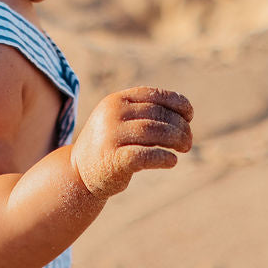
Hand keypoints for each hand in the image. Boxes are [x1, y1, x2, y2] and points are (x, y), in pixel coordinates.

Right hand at [71, 87, 193, 198]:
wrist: (78, 172)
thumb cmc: (109, 144)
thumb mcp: (121, 120)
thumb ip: (145, 112)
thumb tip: (185, 114)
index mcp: (115, 100)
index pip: (153, 95)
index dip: (177, 103)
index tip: (189, 115)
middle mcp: (111, 114)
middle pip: (157, 115)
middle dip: (180, 126)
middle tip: (188, 141)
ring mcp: (110, 137)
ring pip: (154, 132)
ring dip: (177, 139)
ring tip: (185, 148)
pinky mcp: (112, 160)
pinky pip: (146, 156)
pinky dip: (164, 158)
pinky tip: (172, 161)